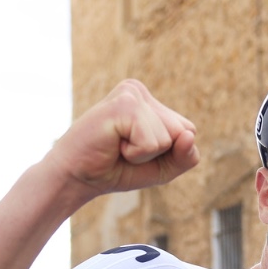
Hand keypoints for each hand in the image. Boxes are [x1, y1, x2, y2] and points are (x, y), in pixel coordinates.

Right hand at [41, 79, 199, 199]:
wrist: (77, 177)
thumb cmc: (118, 169)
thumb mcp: (163, 168)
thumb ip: (186, 156)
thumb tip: (189, 136)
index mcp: (149, 101)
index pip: (188, 131)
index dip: (170, 153)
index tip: (137, 150)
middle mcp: (140, 91)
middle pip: (183, 132)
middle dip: (158, 153)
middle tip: (124, 149)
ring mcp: (131, 94)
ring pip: (170, 137)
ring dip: (145, 154)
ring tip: (118, 146)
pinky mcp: (124, 104)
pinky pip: (153, 142)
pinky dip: (137, 154)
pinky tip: (114, 144)